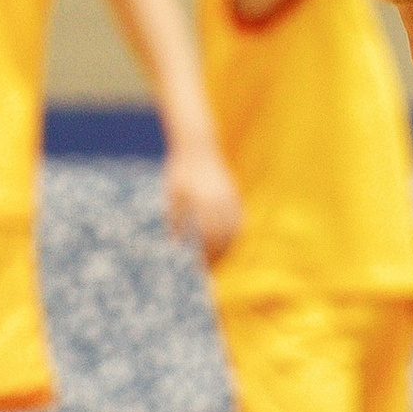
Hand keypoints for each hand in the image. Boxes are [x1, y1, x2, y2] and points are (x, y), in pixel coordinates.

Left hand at [164, 135, 241, 263]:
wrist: (197, 144)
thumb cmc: (180, 170)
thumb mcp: (173, 195)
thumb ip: (175, 221)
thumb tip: (176, 246)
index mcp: (201, 203)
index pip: (207, 237)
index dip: (205, 255)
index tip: (201, 267)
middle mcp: (218, 201)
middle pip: (223, 236)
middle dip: (217, 254)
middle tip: (211, 267)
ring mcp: (229, 196)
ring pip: (234, 228)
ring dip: (229, 244)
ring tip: (221, 257)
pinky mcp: (234, 191)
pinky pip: (240, 216)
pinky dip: (236, 230)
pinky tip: (231, 239)